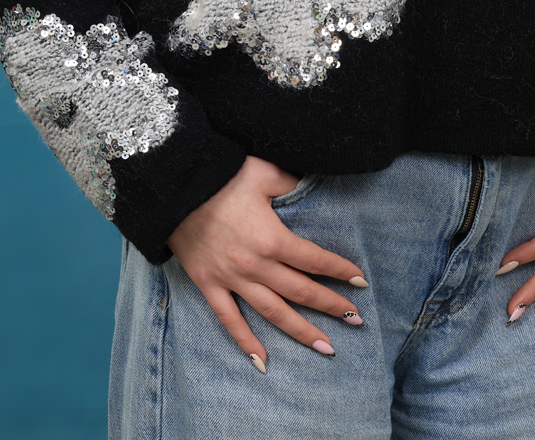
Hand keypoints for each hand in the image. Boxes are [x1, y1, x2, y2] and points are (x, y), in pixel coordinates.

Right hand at [168, 155, 366, 367]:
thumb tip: (310, 187)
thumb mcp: (264, 173)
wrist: (174, 186)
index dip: (340, 271)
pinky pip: (229, 320)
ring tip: (326, 348)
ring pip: (273, 313)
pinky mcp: (209, 285)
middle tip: (355, 320)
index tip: (360, 282)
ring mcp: (232, 279)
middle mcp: (256, 265)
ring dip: (301, 332)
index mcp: (273, 238)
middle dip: (331, 307)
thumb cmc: (222, 174)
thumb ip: (291, 184)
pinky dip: (246, 342)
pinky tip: (263, 362)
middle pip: (301, 292)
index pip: (315, 260)